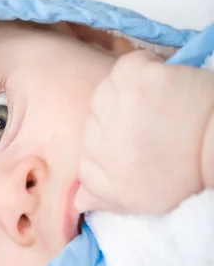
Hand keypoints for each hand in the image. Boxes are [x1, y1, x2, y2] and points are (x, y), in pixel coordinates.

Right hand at [75, 50, 211, 214]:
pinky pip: (127, 66)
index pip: (85, 154)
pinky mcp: (136, 80)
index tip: (132, 142)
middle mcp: (104, 142)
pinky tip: (161, 81)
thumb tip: (78, 199)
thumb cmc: (187, 174)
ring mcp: (119, 108)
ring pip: (104, 93)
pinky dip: (143, 67)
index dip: (107, 146)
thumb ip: (104, 196)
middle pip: (91, 121)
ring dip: (125, 94)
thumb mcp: (142, 199)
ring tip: (155, 102)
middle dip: (115, 121)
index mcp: (104, 173)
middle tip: (147, 124)